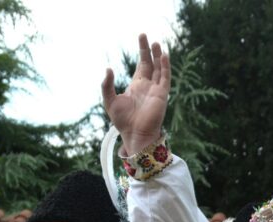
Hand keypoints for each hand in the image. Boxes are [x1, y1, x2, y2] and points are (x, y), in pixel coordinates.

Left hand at [102, 34, 169, 154]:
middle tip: (145, 36)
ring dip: (158, 56)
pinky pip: (165, 77)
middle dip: (148, 50)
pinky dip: (165, 66)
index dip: (142, 52)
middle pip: (150, 63)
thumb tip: (108, 69)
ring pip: (159, 68)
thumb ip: (107, 85)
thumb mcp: (109, 100)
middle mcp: (147, 86)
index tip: (141, 38)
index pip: (141, 65)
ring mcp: (156, 89)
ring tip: (156, 43)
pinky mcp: (162, 95)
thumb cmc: (122, 121)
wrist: (135, 134)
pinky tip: (163, 56)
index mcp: (136, 86)